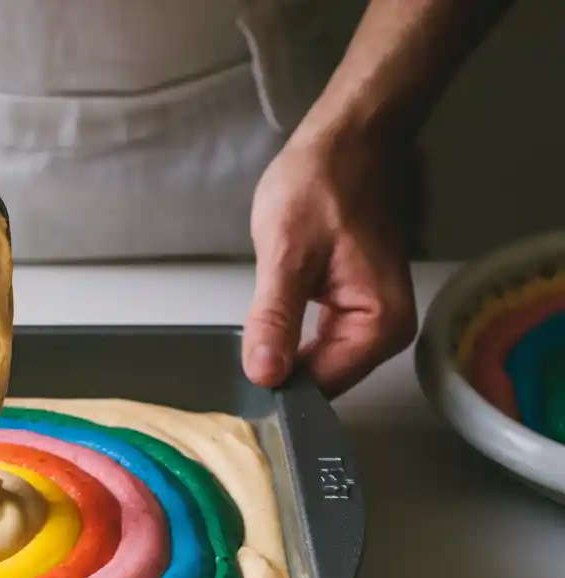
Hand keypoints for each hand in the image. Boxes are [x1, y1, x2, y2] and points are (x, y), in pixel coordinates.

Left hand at [242, 130, 420, 398]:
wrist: (347, 141)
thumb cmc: (324, 183)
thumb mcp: (287, 254)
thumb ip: (275, 319)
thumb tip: (266, 374)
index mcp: (380, 324)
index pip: (321, 387)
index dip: (279, 385)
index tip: (243, 375)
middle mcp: (385, 330)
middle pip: (320, 379)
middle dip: (279, 368)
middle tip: (242, 344)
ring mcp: (371, 320)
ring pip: (314, 361)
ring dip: (282, 351)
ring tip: (258, 323)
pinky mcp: (354, 308)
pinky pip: (317, 341)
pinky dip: (289, 336)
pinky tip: (270, 320)